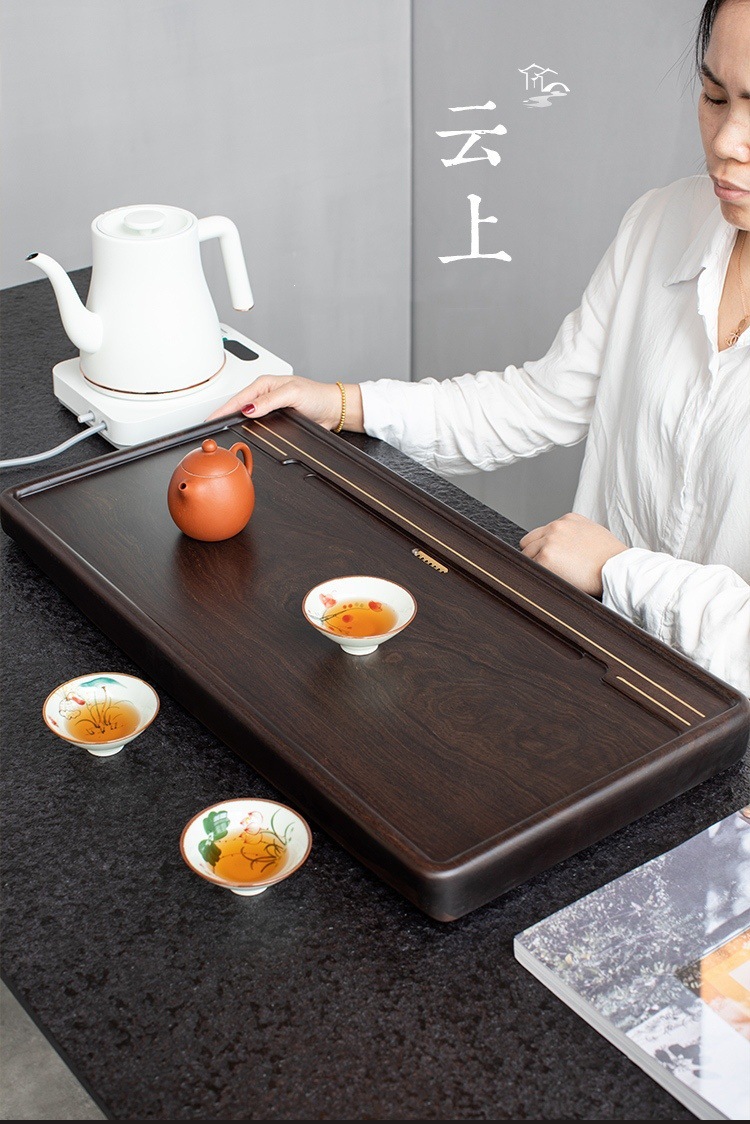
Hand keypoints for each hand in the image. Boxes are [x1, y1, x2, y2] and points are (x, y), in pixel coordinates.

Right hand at [206, 375, 363, 430]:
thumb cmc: (317, 396)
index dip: (223, 409)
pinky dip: (247, 428)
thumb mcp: (292, 394)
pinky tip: (241, 432)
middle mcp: (264, 395)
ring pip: (245, 415)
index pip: (237, 398)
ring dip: (234, 422)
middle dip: (223, 415)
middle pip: (237, 406)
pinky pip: (256, 424)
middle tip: (210, 428)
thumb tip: (248, 408)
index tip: (210, 419)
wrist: (333, 409)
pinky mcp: (275, 418)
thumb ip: (269, 401)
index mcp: (265, 384)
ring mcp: (269, 407)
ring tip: (220, 430)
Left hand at [519, 512, 627, 596]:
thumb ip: (574, 533)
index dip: (544, 547)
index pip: (543, 532)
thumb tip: (563, 545)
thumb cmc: (610, 557)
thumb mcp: (593, 533)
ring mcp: (549, 541)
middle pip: (529, 541)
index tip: (551, 557)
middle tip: (550, 568)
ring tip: (555, 574)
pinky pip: (530, 567)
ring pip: (526, 554)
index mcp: (568, 520)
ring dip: (536, 565)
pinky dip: (537, 574)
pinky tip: (552, 579)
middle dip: (536, 554)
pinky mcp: (545, 557)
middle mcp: (556, 527)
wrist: (617, 568)